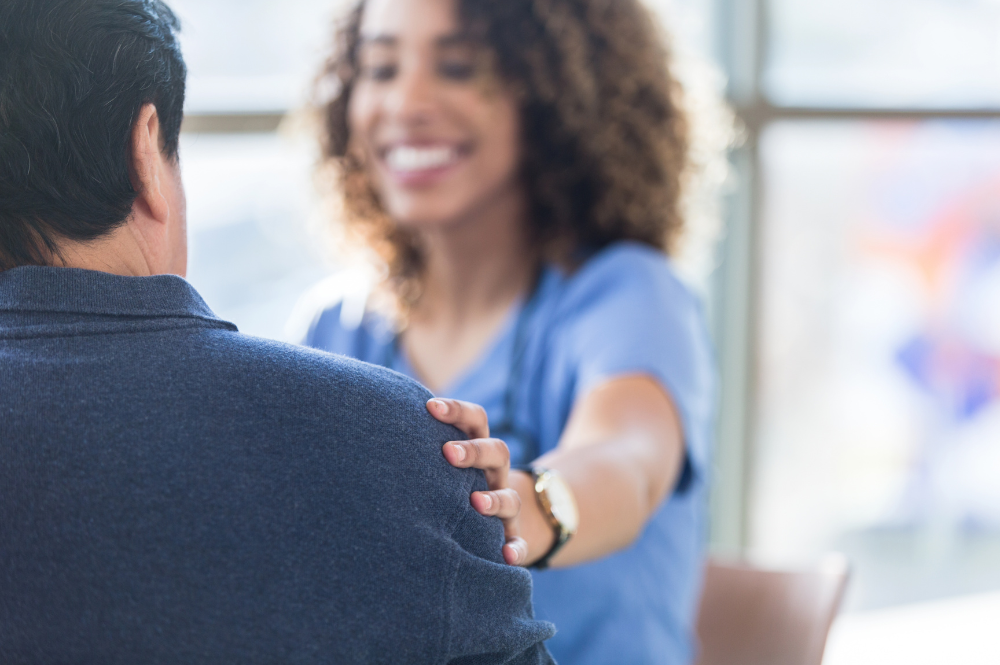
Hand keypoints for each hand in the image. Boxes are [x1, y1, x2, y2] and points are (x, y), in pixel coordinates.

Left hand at [427, 398, 527, 565]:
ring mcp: (506, 504)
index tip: (431, 406)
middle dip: (474, 451)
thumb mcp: (442, 460)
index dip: (457, 411)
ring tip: (475, 502)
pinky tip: (506, 557)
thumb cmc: (450, 482)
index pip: (475, 419)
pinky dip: (515, 548)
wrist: (489, 520)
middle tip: (448, 453)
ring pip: (510, 497)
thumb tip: (369, 423)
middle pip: (497, 451)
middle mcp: (495, 473)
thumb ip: (420, 444)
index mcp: (477, 448)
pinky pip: (518, 542)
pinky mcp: (511, 535)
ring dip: (495, 499)